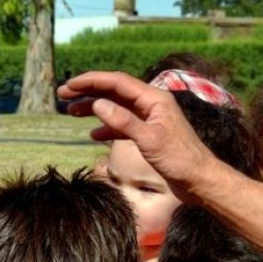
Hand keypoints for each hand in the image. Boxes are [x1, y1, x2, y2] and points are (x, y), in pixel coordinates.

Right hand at [57, 72, 220, 198]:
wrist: (199, 179)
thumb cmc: (180, 159)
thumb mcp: (149, 140)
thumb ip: (123, 121)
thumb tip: (98, 104)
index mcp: (154, 99)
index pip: (117, 82)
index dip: (91, 81)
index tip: (69, 87)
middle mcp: (151, 104)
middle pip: (114, 91)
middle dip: (88, 91)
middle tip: (63, 95)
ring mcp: (150, 119)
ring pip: (116, 107)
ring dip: (94, 108)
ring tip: (71, 112)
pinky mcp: (149, 134)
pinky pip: (123, 125)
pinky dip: (107, 128)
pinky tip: (93, 135)